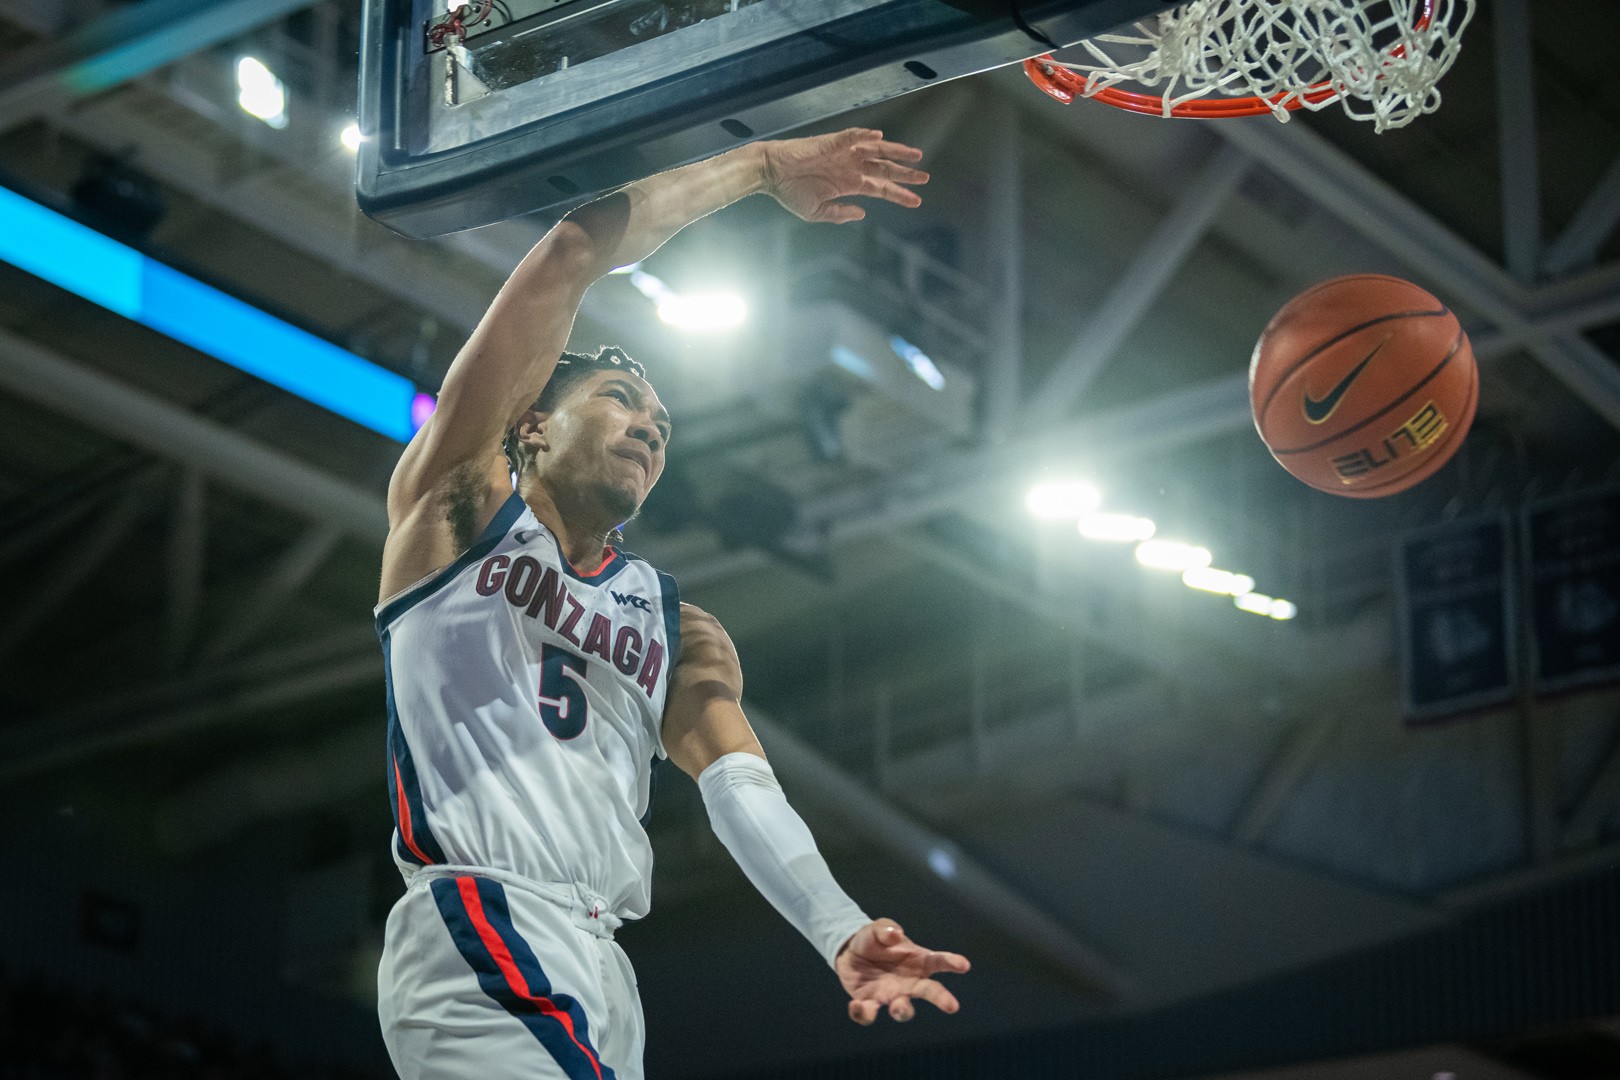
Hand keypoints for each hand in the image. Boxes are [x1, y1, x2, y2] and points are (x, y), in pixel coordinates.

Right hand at [760, 129, 927, 223]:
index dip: (899, 194)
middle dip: (905, 174)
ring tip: (916, 156)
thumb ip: (839, 214)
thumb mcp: (816, 212)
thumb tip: (862, 213)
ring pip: (877, 150)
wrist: (770, 174)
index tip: (917, 201)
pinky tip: (879, 137)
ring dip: (896, 152)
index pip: (881, 188)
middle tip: (925, 179)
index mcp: (849, 183)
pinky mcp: (832, 142)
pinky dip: (865, 135)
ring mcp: (844, 153)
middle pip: (885, 168)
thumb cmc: (789, 192)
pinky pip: (852, 136)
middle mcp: (851, 167)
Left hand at [836, 920, 969, 1024]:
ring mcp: (890, 996)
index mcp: (917, 962)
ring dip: (902, 1010)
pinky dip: (864, 1013)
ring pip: (902, 1010)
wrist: (849, 953)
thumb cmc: (873, 940)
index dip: (952, 963)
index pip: (939, 962)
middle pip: (929, 992)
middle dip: (941, 999)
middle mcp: (908, 983)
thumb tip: (896, 934)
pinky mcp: (869, 1004)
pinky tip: (856, 1005)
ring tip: (898, 1006)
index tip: (964, 965)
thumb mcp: (877, 928)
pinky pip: (869, 1015)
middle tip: (952, 1006)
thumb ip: (886, 929)